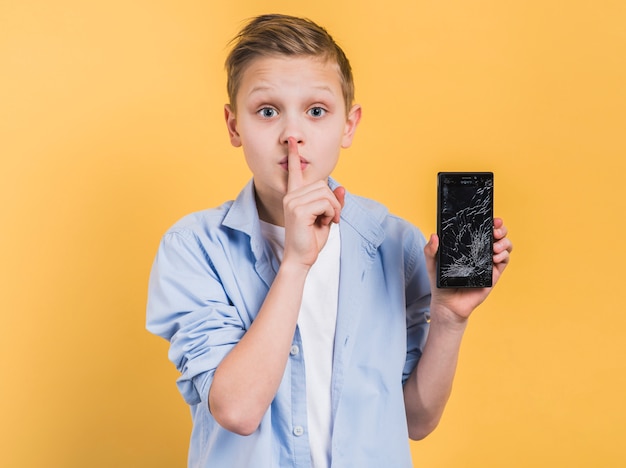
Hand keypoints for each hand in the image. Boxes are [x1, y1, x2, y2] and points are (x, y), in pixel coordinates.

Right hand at [282, 137, 344, 268]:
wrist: (300, 259)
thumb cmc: (310, 240)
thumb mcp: (326, 218)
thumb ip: (333, 202)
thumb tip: (342, 188)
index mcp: (294, 196)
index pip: (294, 172)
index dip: (293, 155)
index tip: (291, 141)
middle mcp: (291, 196)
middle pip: (323, 184)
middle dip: (333, 202)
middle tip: (332, 218)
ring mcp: (293, 202)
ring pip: (326, 194)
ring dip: (334, 208)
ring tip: (329, 221)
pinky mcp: (298, 210)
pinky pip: (326, 203)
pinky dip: (332, 213)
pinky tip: (325, 223)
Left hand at [423, 217, 512, 322]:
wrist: (448, 303)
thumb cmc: (440, 282)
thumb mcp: (432, 263)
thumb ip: (430, 250)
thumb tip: (434, 235)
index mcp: (468, 245)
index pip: (482, 229)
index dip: (490, 221)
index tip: (491, 218)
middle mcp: (481, 251)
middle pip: (498, 234)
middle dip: (501, 229)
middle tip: (494, 230)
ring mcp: (489, 262)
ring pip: (505, 245)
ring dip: (504, 241)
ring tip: (494, 247)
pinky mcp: (494, 273)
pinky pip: (505, 260)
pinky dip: (504, 255)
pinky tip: (495, 257)